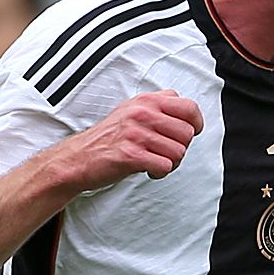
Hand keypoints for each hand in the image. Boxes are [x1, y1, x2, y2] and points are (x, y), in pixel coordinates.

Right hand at [61, 90, 204, 190]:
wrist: (78, 158)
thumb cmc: (108, 137)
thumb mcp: (132, 110)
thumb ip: (158, 106)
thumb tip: (187, 112)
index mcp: (146, 101)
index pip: (189, 108)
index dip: (195, 124)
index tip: (188, 134)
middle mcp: (142, 113)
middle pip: (187, 134)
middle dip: (180, 148)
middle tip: (164, 153)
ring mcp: (136, 134)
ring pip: (178, 152)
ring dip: (170, 163)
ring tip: (155, 162)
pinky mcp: (131, 155)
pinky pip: (164, 166)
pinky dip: (160, 173)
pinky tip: (148, 171)